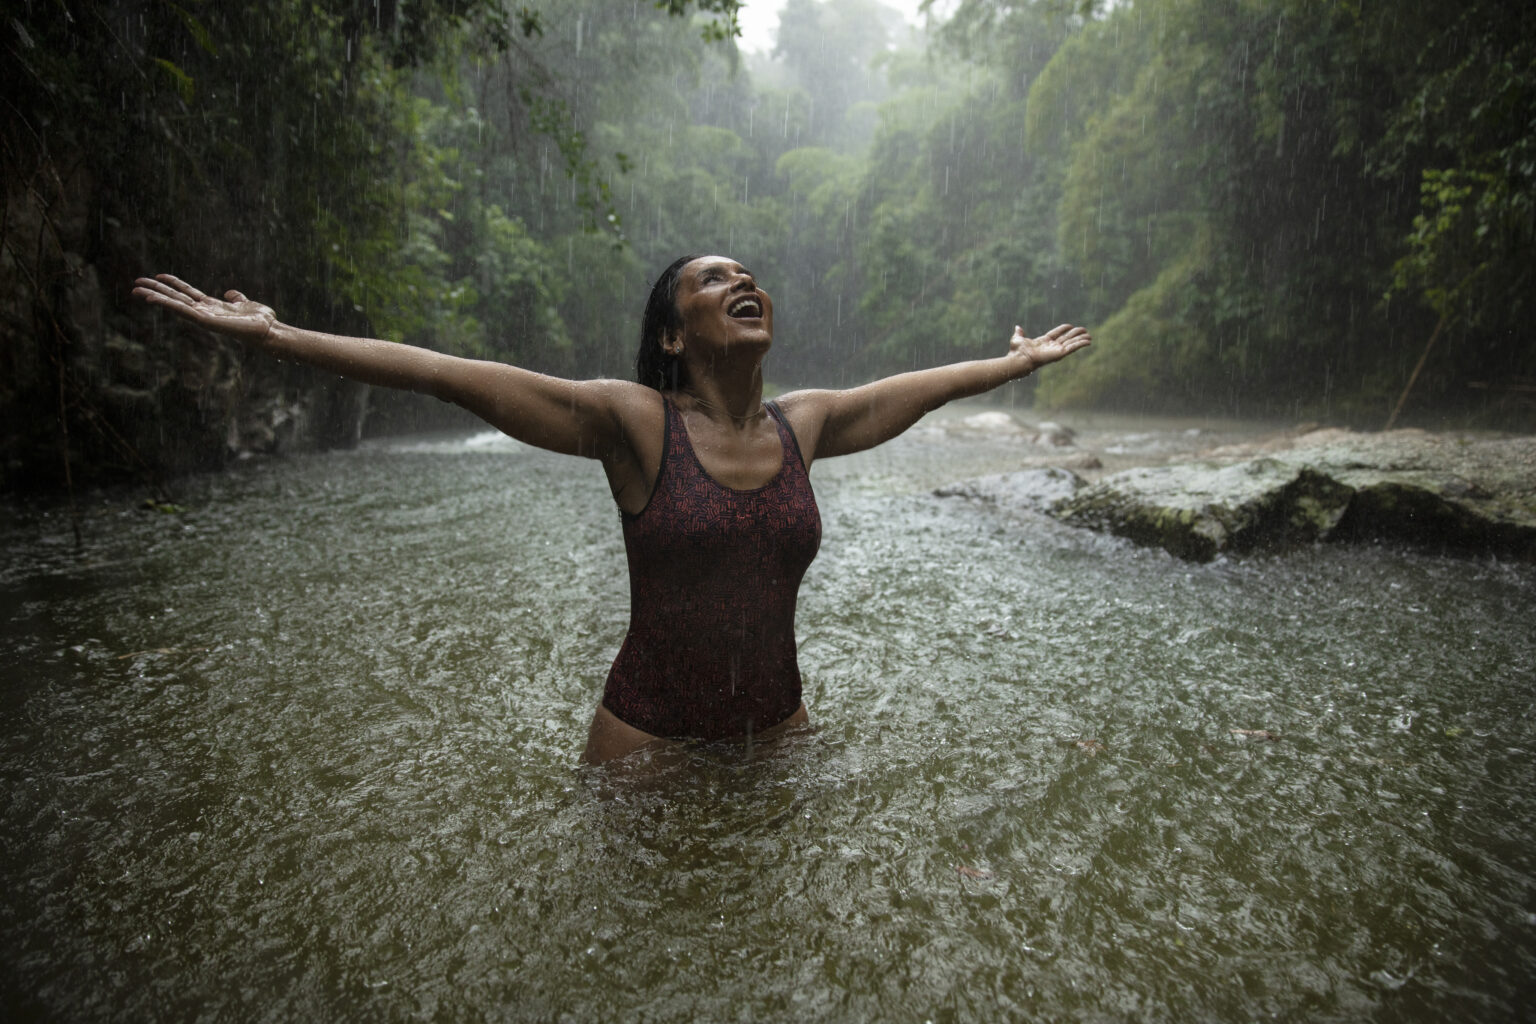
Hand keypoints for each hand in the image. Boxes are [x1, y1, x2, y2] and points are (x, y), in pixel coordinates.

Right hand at [133, 274, 276, 344]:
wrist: (269, 331)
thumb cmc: (259, 320)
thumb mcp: (245, 303)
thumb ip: (236, 298)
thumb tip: (231, 293)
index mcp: (211, 306)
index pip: (187, 293)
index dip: (173, 284)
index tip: (158, 275)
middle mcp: (204, 312)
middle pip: (175, 298)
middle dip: (156, 291)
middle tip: (135, 284)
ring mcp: (204, 317)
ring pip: (175, 305)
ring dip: (156, 298)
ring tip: (137, 291)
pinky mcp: (206, 322)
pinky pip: (184, 312)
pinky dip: (169, 305)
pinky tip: (154, 299)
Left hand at [1010, 323, 1090, 369]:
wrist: (1019, 358)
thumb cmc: (1017, 351)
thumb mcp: (1017, 339)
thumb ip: (1019, 333)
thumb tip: (1017, 328)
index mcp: (1043, 342)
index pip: (1056, 334)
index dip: (1063, 329)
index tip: (1070, 326)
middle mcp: (1051, 346)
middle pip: (1066, 338)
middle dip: (1076, 334)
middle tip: (1084, 330)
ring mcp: (1056, 350)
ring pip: (1072, 343)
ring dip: (1081, 339)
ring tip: (1090, 336)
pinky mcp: (1060, 354)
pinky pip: (1073, 348)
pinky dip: (1081, 344)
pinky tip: (1088, 341)